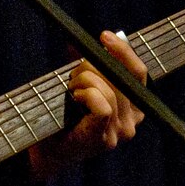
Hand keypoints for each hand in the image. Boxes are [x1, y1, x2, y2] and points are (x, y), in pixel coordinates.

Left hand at [27, 32, 148, 180]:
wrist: (46, 150)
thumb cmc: (64, 115)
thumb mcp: (83, 85)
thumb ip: (94, 66)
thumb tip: (95, 40)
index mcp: (135, 107)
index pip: (139, 73)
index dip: (123, 51)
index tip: (104, 36)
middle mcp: (133, 121)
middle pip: (119, 77)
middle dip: (92, 67)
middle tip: (74, 73)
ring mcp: (119, 133)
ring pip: (107, 90)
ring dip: (83, 82)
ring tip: (71, 90)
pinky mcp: (104, 139)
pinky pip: (103, 106)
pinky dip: (86, 96)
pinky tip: (75, 100)